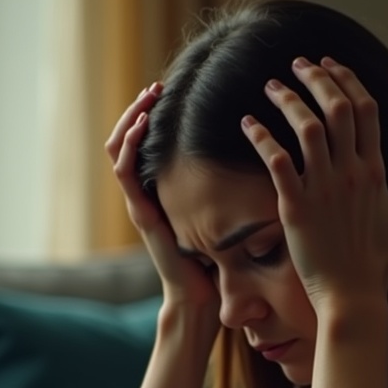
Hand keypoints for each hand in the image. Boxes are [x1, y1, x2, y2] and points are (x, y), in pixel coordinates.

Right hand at [107, 83, 218, 309]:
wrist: (201, 300)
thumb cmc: (218, 264)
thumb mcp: (226, 218)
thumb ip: (235, 194)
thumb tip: (267, 163)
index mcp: (163, 193)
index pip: (148, 146)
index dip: (154, 117)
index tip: (171, 93)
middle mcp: (147, 195)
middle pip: (128, 141)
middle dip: (139, 110)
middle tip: (156, 86)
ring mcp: (140, 204)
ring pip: (120, 151)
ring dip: (130, 120)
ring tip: (146, 97)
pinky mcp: (141, 215)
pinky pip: (125, 174)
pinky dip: (130, 146)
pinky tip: (141, 125)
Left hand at [241, 57, 387, 312]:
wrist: (353, 298)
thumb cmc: (377, 263)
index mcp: (376, 172)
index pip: (366, 110)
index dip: (348, 80)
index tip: (331, 65)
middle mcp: (351, 174)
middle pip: (337, 108)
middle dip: (316, 78)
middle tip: (298, 65)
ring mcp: (323, 189)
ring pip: (306, 127)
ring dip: (287, 100)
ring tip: (271, 87)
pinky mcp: (296, 208)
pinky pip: (277, 161)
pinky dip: (261, 137)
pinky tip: (249, 123)